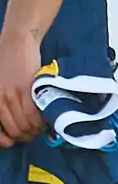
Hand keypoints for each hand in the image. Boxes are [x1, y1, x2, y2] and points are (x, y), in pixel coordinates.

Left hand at [0, 25, 42, 144]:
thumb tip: (15, 124)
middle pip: (16, 130)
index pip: (1, 133)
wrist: (16, 43)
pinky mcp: (26, 89)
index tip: (19, 138)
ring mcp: (12, 95)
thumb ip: (4, 105)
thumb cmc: (7, 64)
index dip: (11, 140)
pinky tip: (46, 118)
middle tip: (35, 132)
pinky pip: (35, 114)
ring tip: (43, 126)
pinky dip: (43, 120)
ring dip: (37, 129)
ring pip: (26, 125)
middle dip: (27, 136)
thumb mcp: (0, 88)